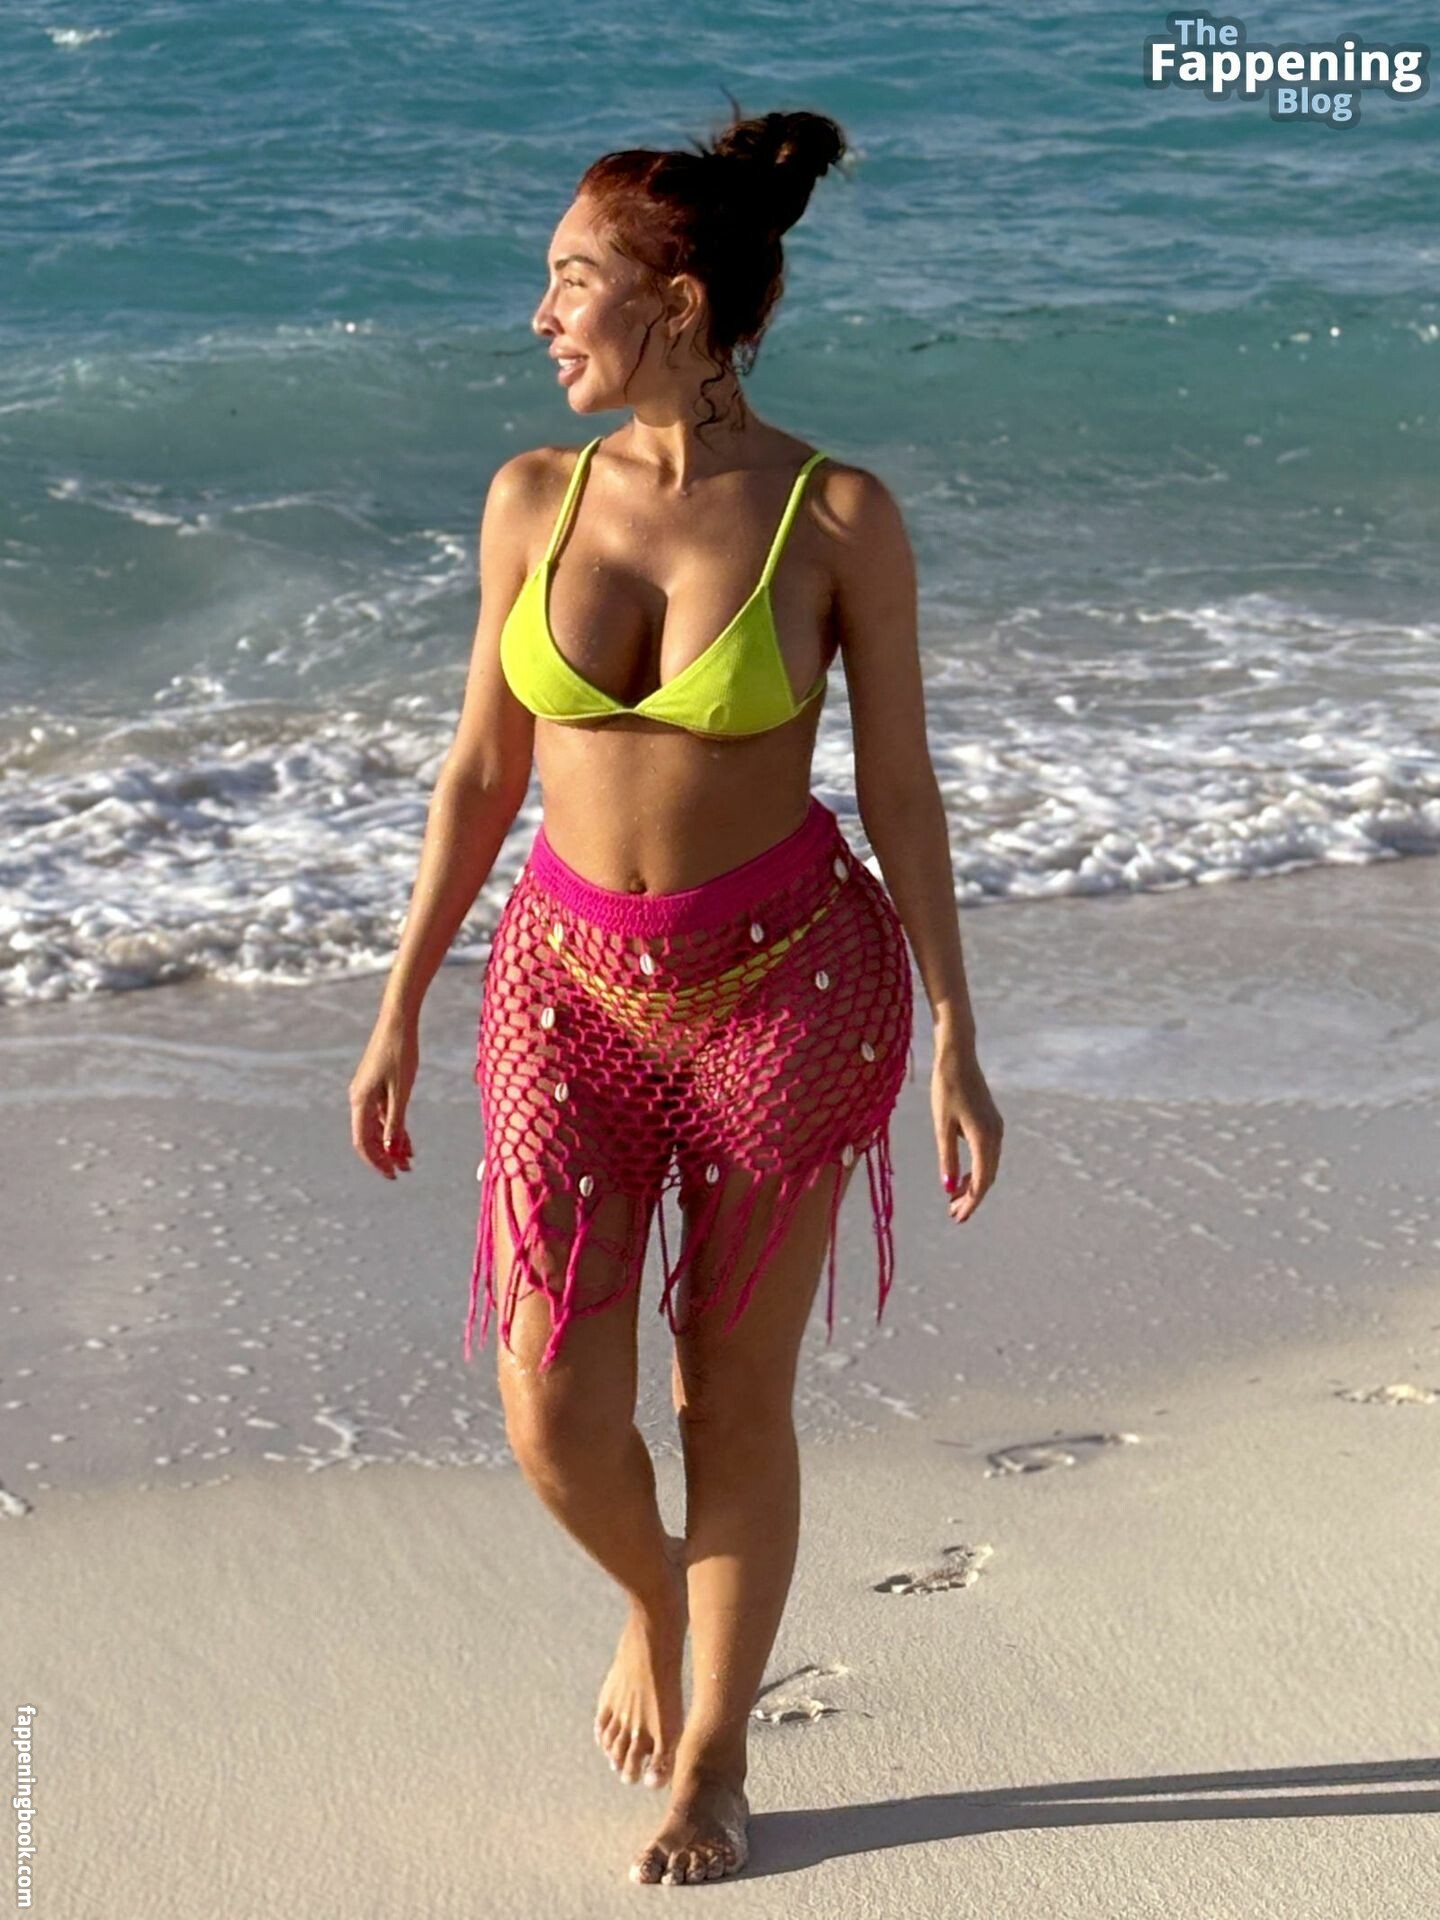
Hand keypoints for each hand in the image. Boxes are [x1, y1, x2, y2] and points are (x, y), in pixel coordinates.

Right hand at [349, 1014, 417, 1180]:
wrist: (398, 1020)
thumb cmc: (401, 1052)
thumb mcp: (401, 1090)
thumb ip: (396, 1120)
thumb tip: (391, 1148)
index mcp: (360, 1100)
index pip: (363, 1142)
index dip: (376, 1161)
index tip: (392, 1175)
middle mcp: (359, 1098)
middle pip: (369, 1137)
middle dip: (386, 1156)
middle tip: (404, 1171)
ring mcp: (367, 1092)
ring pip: (377, 1126)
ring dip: (392, 1143)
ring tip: (410, 1160)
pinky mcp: (376, 1086)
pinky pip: (383, 1113)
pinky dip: (395, 1128)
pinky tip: (408, 1140)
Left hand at [932, 1042, 1001, 1223]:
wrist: (958, 1057)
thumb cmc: (946, 1089)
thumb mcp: (941, 1125)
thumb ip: (946, 1157)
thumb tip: (948, 1188)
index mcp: (984, 1138)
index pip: (980, 1181)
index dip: (970, 1202)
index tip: (958, 1218)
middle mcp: (996, 1135)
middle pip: (987, 1177)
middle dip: (971, 1198)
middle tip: (954, 1215)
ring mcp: (996, 1128)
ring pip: (988, 1166)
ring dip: (972, 1185)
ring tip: (954, 1200)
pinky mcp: (991, 1122)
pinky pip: (987, 1154)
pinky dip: (975, 1169)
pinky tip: (959, 1176)